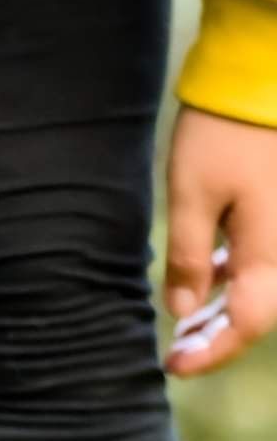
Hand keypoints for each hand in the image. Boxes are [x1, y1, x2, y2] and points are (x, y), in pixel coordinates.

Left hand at [164, 107, 276, 377]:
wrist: (261, 73)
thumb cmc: (224, 131)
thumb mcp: (191, 197)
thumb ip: (188, 259)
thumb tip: (183, 312)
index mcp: (269, 252)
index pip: (245, 326)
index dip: (210, 353)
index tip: (174, 367)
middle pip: (257, 314)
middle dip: (216, 339)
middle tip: (176, 354)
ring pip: (260, 290)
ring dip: (223, 311)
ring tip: (186, 324)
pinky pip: (262, 261)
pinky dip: (233, 279)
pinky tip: (207, 279)